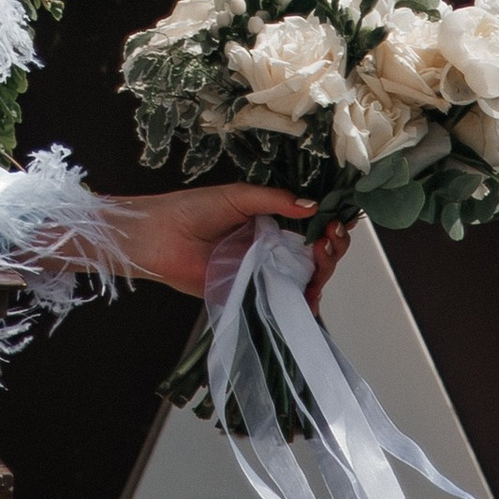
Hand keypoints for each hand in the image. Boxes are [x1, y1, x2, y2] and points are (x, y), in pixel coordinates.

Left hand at [104, 183, 352, 308]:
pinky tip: (311, 294)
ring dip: (324, 269)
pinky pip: (284, 302)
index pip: (311, 225)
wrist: (160, 238)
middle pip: (316, 253)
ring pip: (306, 277)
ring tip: (323, 255)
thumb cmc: (192, 210)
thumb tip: (313, 205)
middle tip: (331, 237)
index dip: (330, 224)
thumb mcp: (238, 196)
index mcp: (270, 221)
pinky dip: (303, 302)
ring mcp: (264, 273)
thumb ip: (275, 200)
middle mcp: (271, 248)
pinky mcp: (252, 295)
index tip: (338, 220)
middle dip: (332, 246)